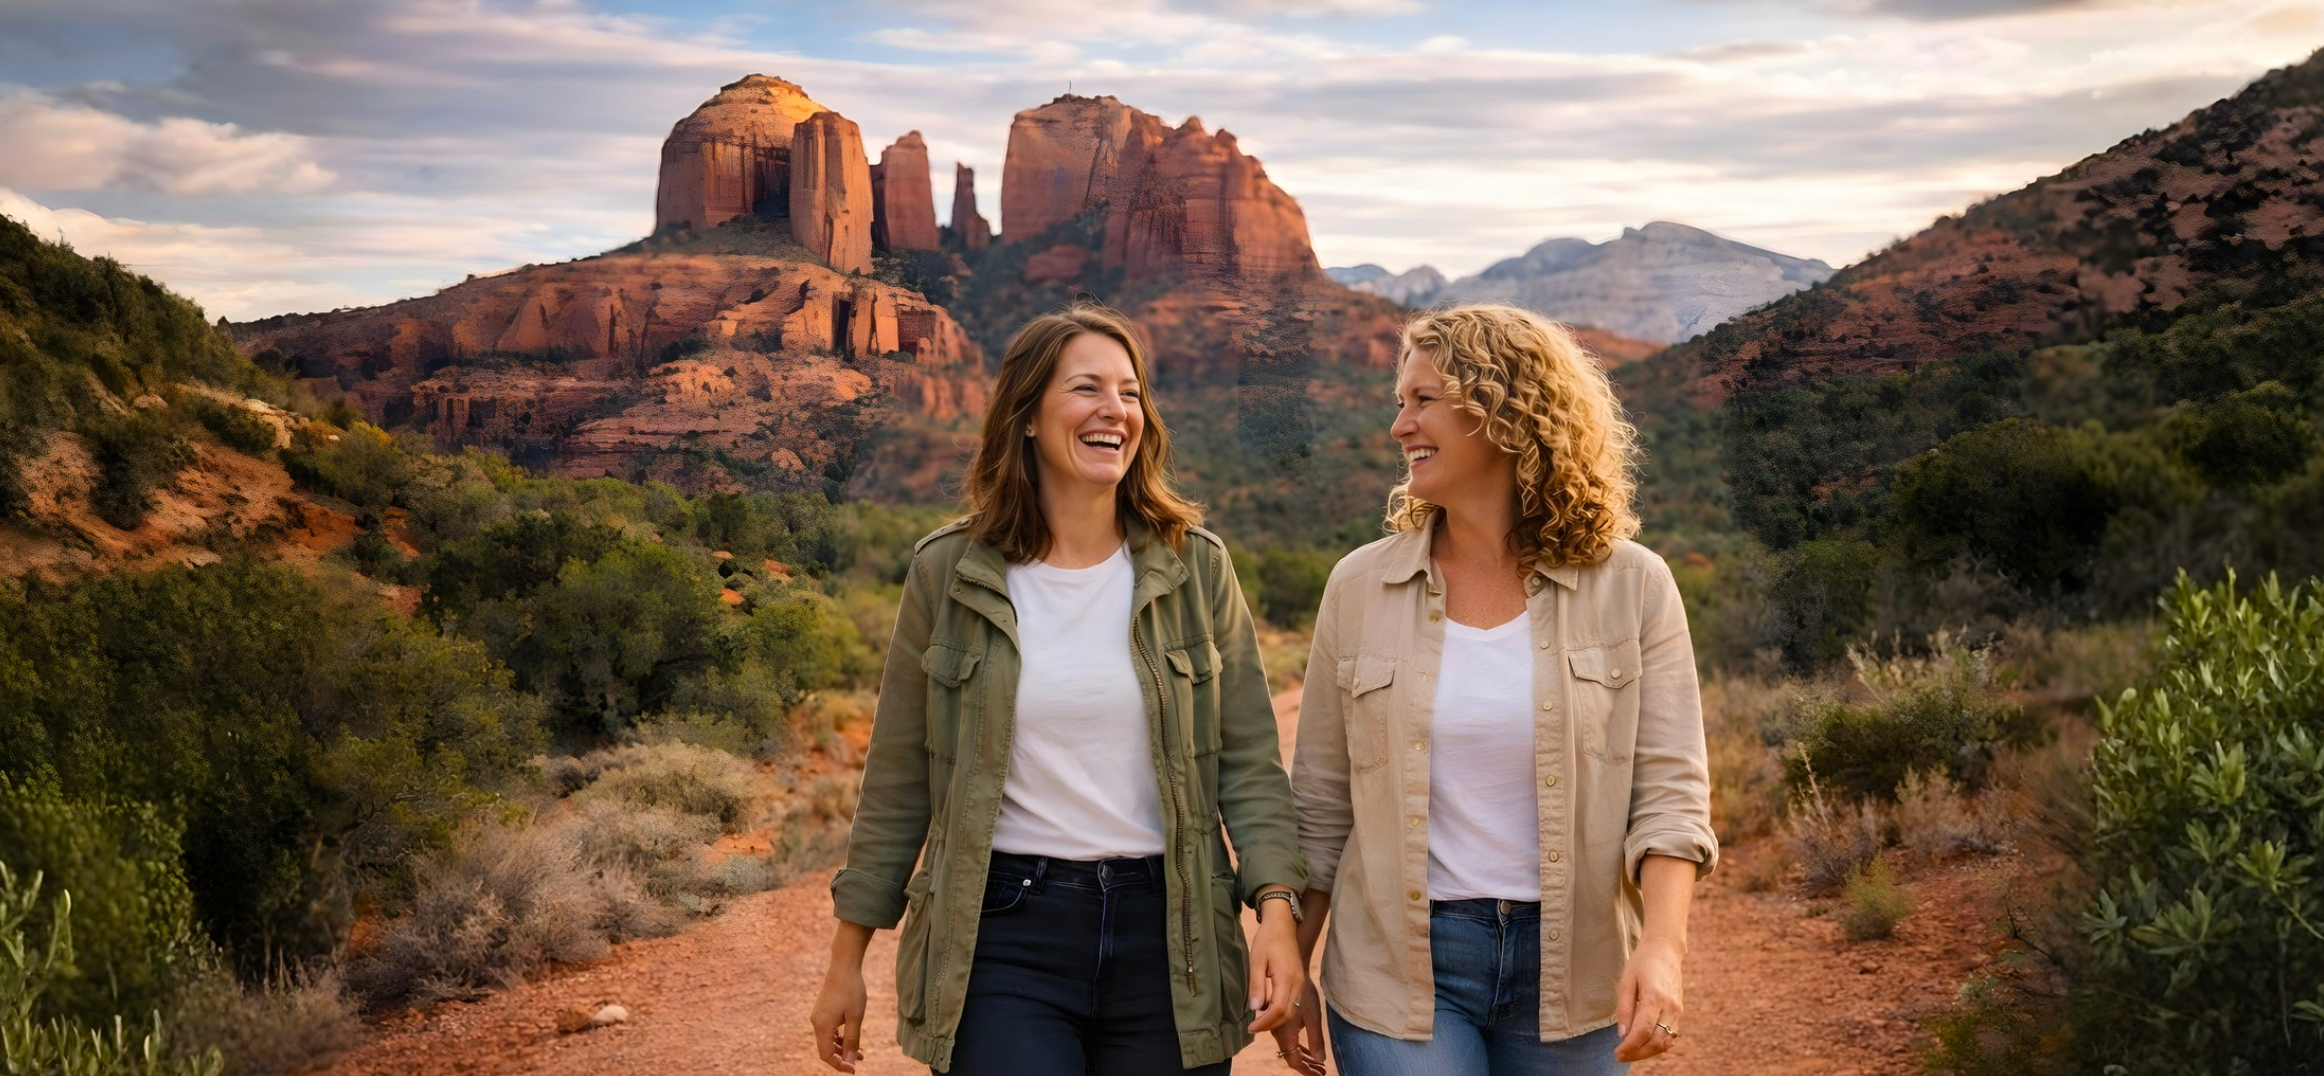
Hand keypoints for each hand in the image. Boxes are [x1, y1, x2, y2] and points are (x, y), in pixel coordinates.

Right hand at [809, 960, 868, 1071]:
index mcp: (822, 1026)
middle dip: (842, 1057)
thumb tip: (851, 1061)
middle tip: (860, 1061)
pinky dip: (839, 1038)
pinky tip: (852, 1038)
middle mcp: (816, 1023)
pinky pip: (828, 1031)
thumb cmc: (852, 990)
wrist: (844, 966)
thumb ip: (852, 1040)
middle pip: (825, 1049)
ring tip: (861, 1052)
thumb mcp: (856, 1017)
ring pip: (827, 1040)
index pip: (826, 1055)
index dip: (839, 1065)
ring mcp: (818, 1017)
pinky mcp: (822, 1011)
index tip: (853, 1069)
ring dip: (842, 1048)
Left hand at [1246, 907, 1306, 1034]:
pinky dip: (1281, 1011)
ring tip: (1259, 1020)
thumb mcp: (1256, 960)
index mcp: (1286, 979)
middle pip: (1287, 1014)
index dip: (1265, 1023)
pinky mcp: (1299, 982)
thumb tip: (1255, 1008)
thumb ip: (1256, 985)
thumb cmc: (1267, 940)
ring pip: (1292, 1011)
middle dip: (1270, 1025)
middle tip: (1253, 1026)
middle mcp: (1297, 984)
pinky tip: (1268, 1008)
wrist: (1282, 925)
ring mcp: (1300, 983)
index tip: (1251, 1027)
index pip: (1279, 1010)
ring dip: (1276, 1019)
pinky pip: (1292, 1003)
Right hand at [1268, 979, 1326, 1073]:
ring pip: (1290, 1048)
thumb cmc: (1303, 991)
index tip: (1321, 1075)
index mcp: (1285, 1033)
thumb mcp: (1313, 1016)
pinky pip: (1289, 1039)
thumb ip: (1315, 1038)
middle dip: (1307, 1066)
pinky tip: (1309, 1050)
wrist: (1290, 969)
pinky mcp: (1281, 1019)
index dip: (1306, 1071)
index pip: (1294, 1060)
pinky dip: (1300, 1047)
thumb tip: (1320, 1060)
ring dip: (1304, 1057)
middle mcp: (1278, 1032)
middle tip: (1322, 1071)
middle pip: (1291, 1056)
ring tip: (1318, 1064)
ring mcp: (1278, 1026)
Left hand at [1612, 935, 1684, 1062]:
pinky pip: (1671, 1037)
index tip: (1617, 1053)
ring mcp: (1678, 1011)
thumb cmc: (1642, 963)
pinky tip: (1643, 1045)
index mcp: (1655, 997)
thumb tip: (1621, 1034)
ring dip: (1647, 1053)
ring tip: (1630, 1053)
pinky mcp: (1680, 1013)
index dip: (1629, 1046)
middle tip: (1620, 1056)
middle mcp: (1670, 1007)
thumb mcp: (1626, 981)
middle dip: (1637, 1053)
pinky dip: (1657, 1046)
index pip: (1642, 1031)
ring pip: (1665, 1043)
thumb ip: (1624, 1008)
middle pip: (1656, 1042)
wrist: (1665, 950)